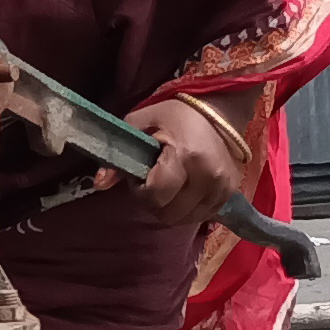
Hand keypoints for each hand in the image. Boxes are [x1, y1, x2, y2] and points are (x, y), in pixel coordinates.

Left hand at [123, 95, 249, 226]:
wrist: (219, 110)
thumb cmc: (176, 114)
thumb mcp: (140, 123)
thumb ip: (118, 153)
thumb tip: (99, 184)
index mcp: (186, 156)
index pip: (156, 196)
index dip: (141, 191)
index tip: (141, 176)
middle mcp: (208, 177)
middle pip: (170, 214)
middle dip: (154, 202)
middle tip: (154, 181)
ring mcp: (223, 188)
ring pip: (185, 220)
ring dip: (171, 208)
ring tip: (170, 185)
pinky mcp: (231, 194)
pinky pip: (202, 216)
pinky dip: (188, 208)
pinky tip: (184, 190)